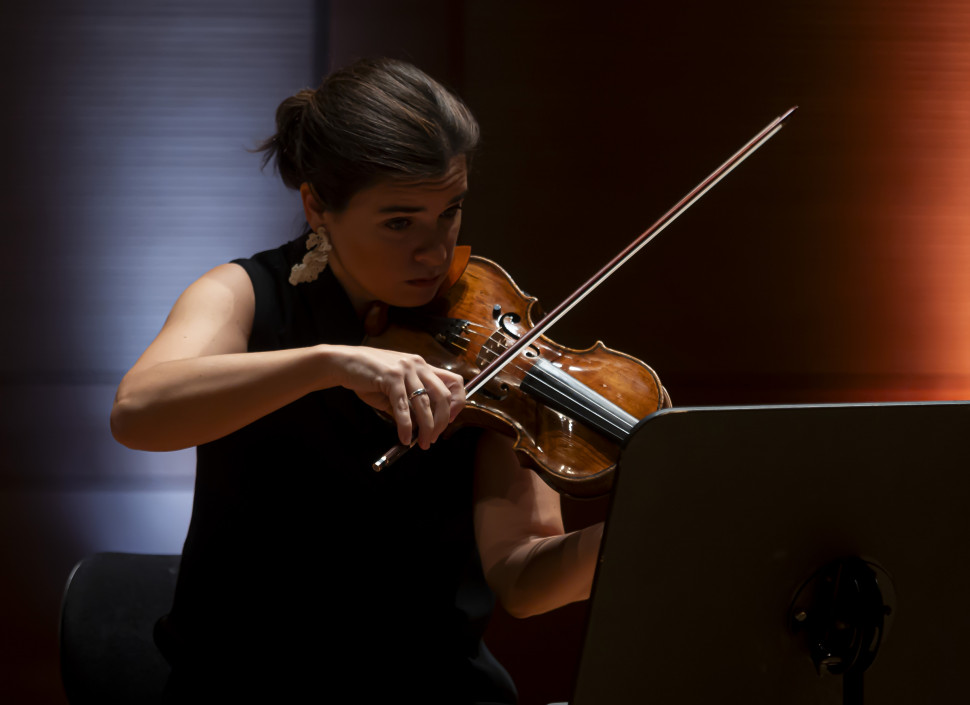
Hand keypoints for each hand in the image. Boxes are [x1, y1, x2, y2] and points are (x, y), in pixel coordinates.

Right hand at [332, 346, 464, 448]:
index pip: (454, 381)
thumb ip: (411, 403)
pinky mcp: (391, 377)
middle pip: (443, 396)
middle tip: (435, 438)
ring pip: (425, 404)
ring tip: (423, 443)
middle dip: (442, 422)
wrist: (343, 362)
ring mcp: (405, 370)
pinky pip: (403, 407)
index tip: (450, 419)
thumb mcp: (395, 387)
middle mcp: (418, 365)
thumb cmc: (368, 376)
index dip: (458, 402)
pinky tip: (405, 438)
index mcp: (423, 365)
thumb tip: (423, 425)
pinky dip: (406, 426)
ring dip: (426, 428)